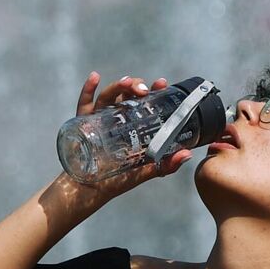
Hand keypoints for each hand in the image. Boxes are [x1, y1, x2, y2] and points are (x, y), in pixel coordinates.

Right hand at [61, 72, 195, 202]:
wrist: (91, 191)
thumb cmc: (117, 180)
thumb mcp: (144, 172)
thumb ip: (165, 165)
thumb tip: (187, 155)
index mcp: (132, 125)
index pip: (145, 102)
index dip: (154, 90)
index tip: (162, 83)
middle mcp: (116, 118)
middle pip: (126, 95)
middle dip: (135, 86)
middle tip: (143, 89)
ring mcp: (99, 119)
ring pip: (108, 96)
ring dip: (117, 86)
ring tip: (127, 83)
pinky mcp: (82, 124)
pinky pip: (83, 104)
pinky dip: (88, 89)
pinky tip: (95, 77)